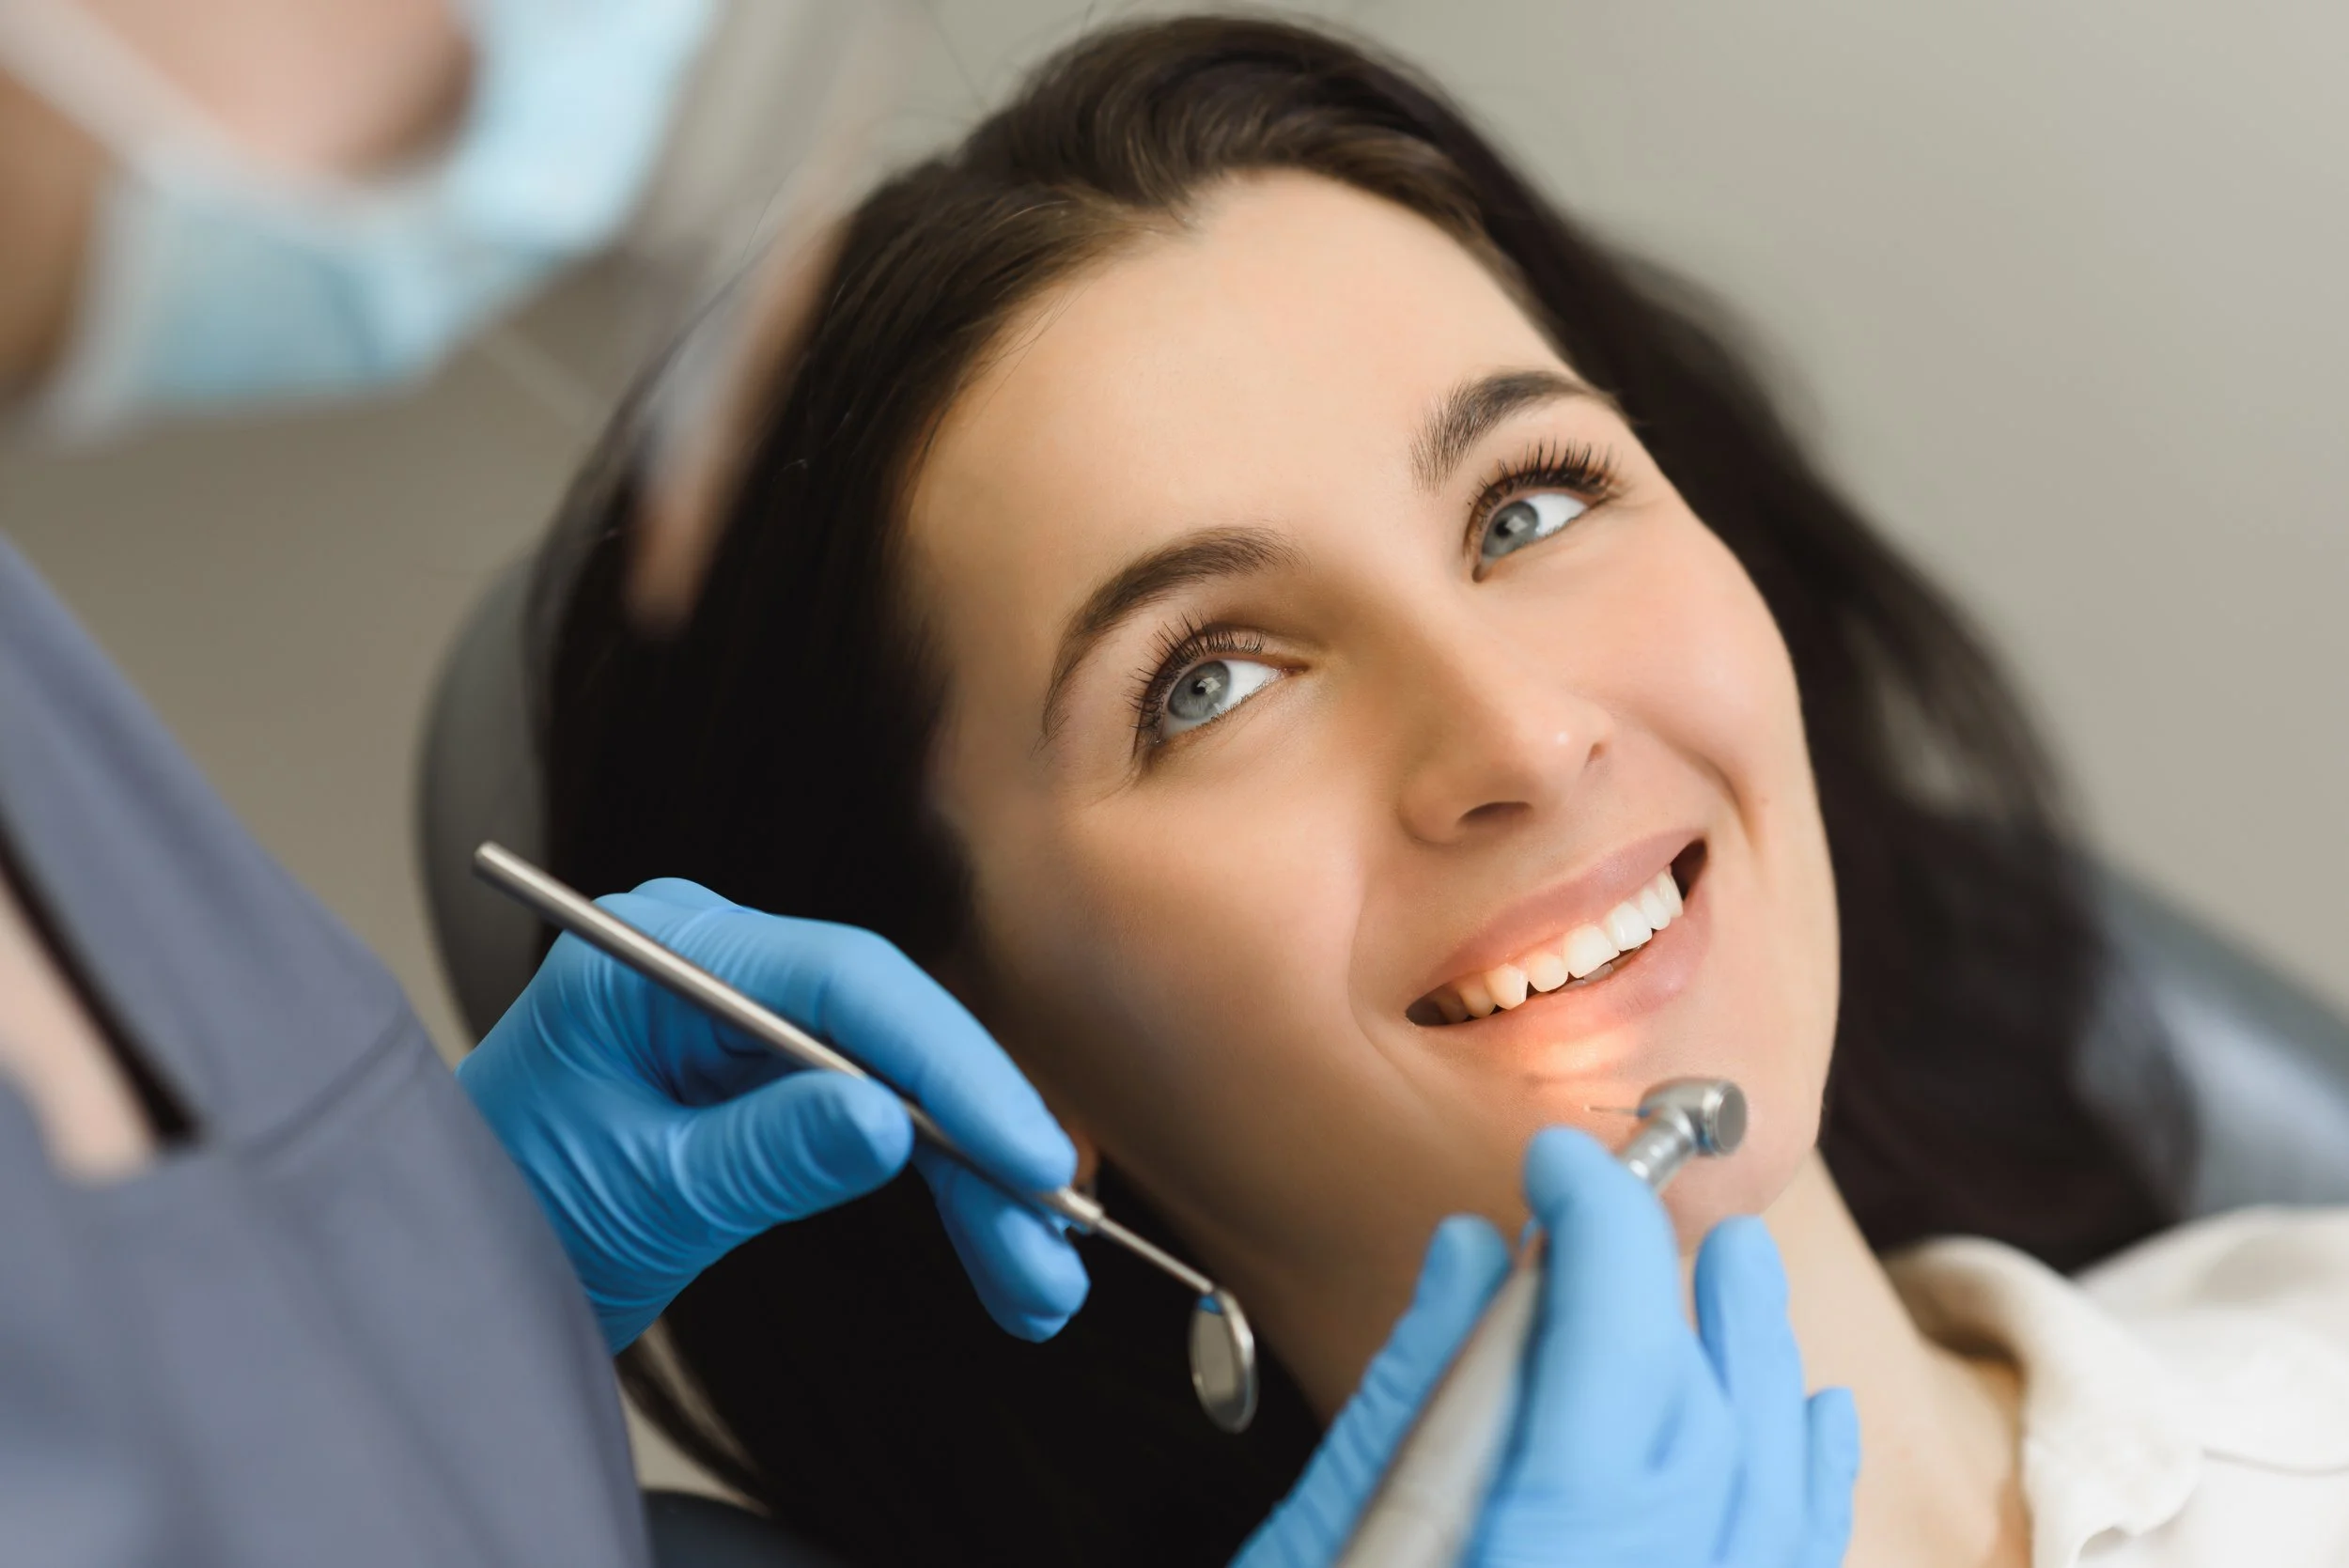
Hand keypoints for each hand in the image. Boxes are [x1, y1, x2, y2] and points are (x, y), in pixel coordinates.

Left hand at [456, 878, 1087, 1351]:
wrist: (436, 1275)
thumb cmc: (497, 1210)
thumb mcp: (635, 1191)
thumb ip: (763, 1154)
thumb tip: (891, 1126)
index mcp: (664, 953)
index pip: (844, 983)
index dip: (949, 1067)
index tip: (1024, 1152)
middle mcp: (718, 969)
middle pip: (894, 1036)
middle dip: (982, 1143)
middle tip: (1054, 1231)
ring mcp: (749, 1026)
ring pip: (906, 1093)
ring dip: (979, 1189)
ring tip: (1040, 1282)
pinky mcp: (771, 1087)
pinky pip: (882, 1128)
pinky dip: (942, 1197)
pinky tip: (1002, 1259)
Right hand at [1234, 1128, 1857, 1567]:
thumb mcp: (1324, 1556)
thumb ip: (1413, 1407)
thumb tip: (1481, 1257)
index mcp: (1552, 1555)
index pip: (1615, 1351)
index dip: (1597, 1231)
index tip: (1556, 1158)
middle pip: (1710, 1416)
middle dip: (1677, 1287)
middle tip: (1632, 1191)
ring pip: (1772, 1495)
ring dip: (1756, 1369)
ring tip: (1735, 1272)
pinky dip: (1804, 1486)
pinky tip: (1808, 1421)